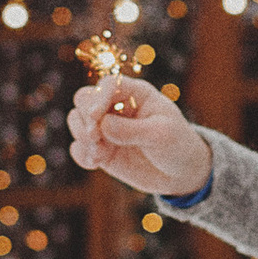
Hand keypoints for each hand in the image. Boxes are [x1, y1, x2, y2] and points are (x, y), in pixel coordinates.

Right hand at [66, 72, 211, 197]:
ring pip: (76, 121)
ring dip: (81, 137)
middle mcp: (117, 107)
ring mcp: (106, 128)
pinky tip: (94, 164)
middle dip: (84, 117)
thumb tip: (103, 126)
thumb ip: (133, 130)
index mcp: (136, 94)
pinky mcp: (101, 149)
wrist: (181, 174)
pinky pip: (79, 147)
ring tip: (98, 154)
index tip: (96, 116)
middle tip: (94, 136)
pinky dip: (81, 154)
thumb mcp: (161, 135)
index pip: (108, 85)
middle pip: (84, 98)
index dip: (98, 97)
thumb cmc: (177, 146)